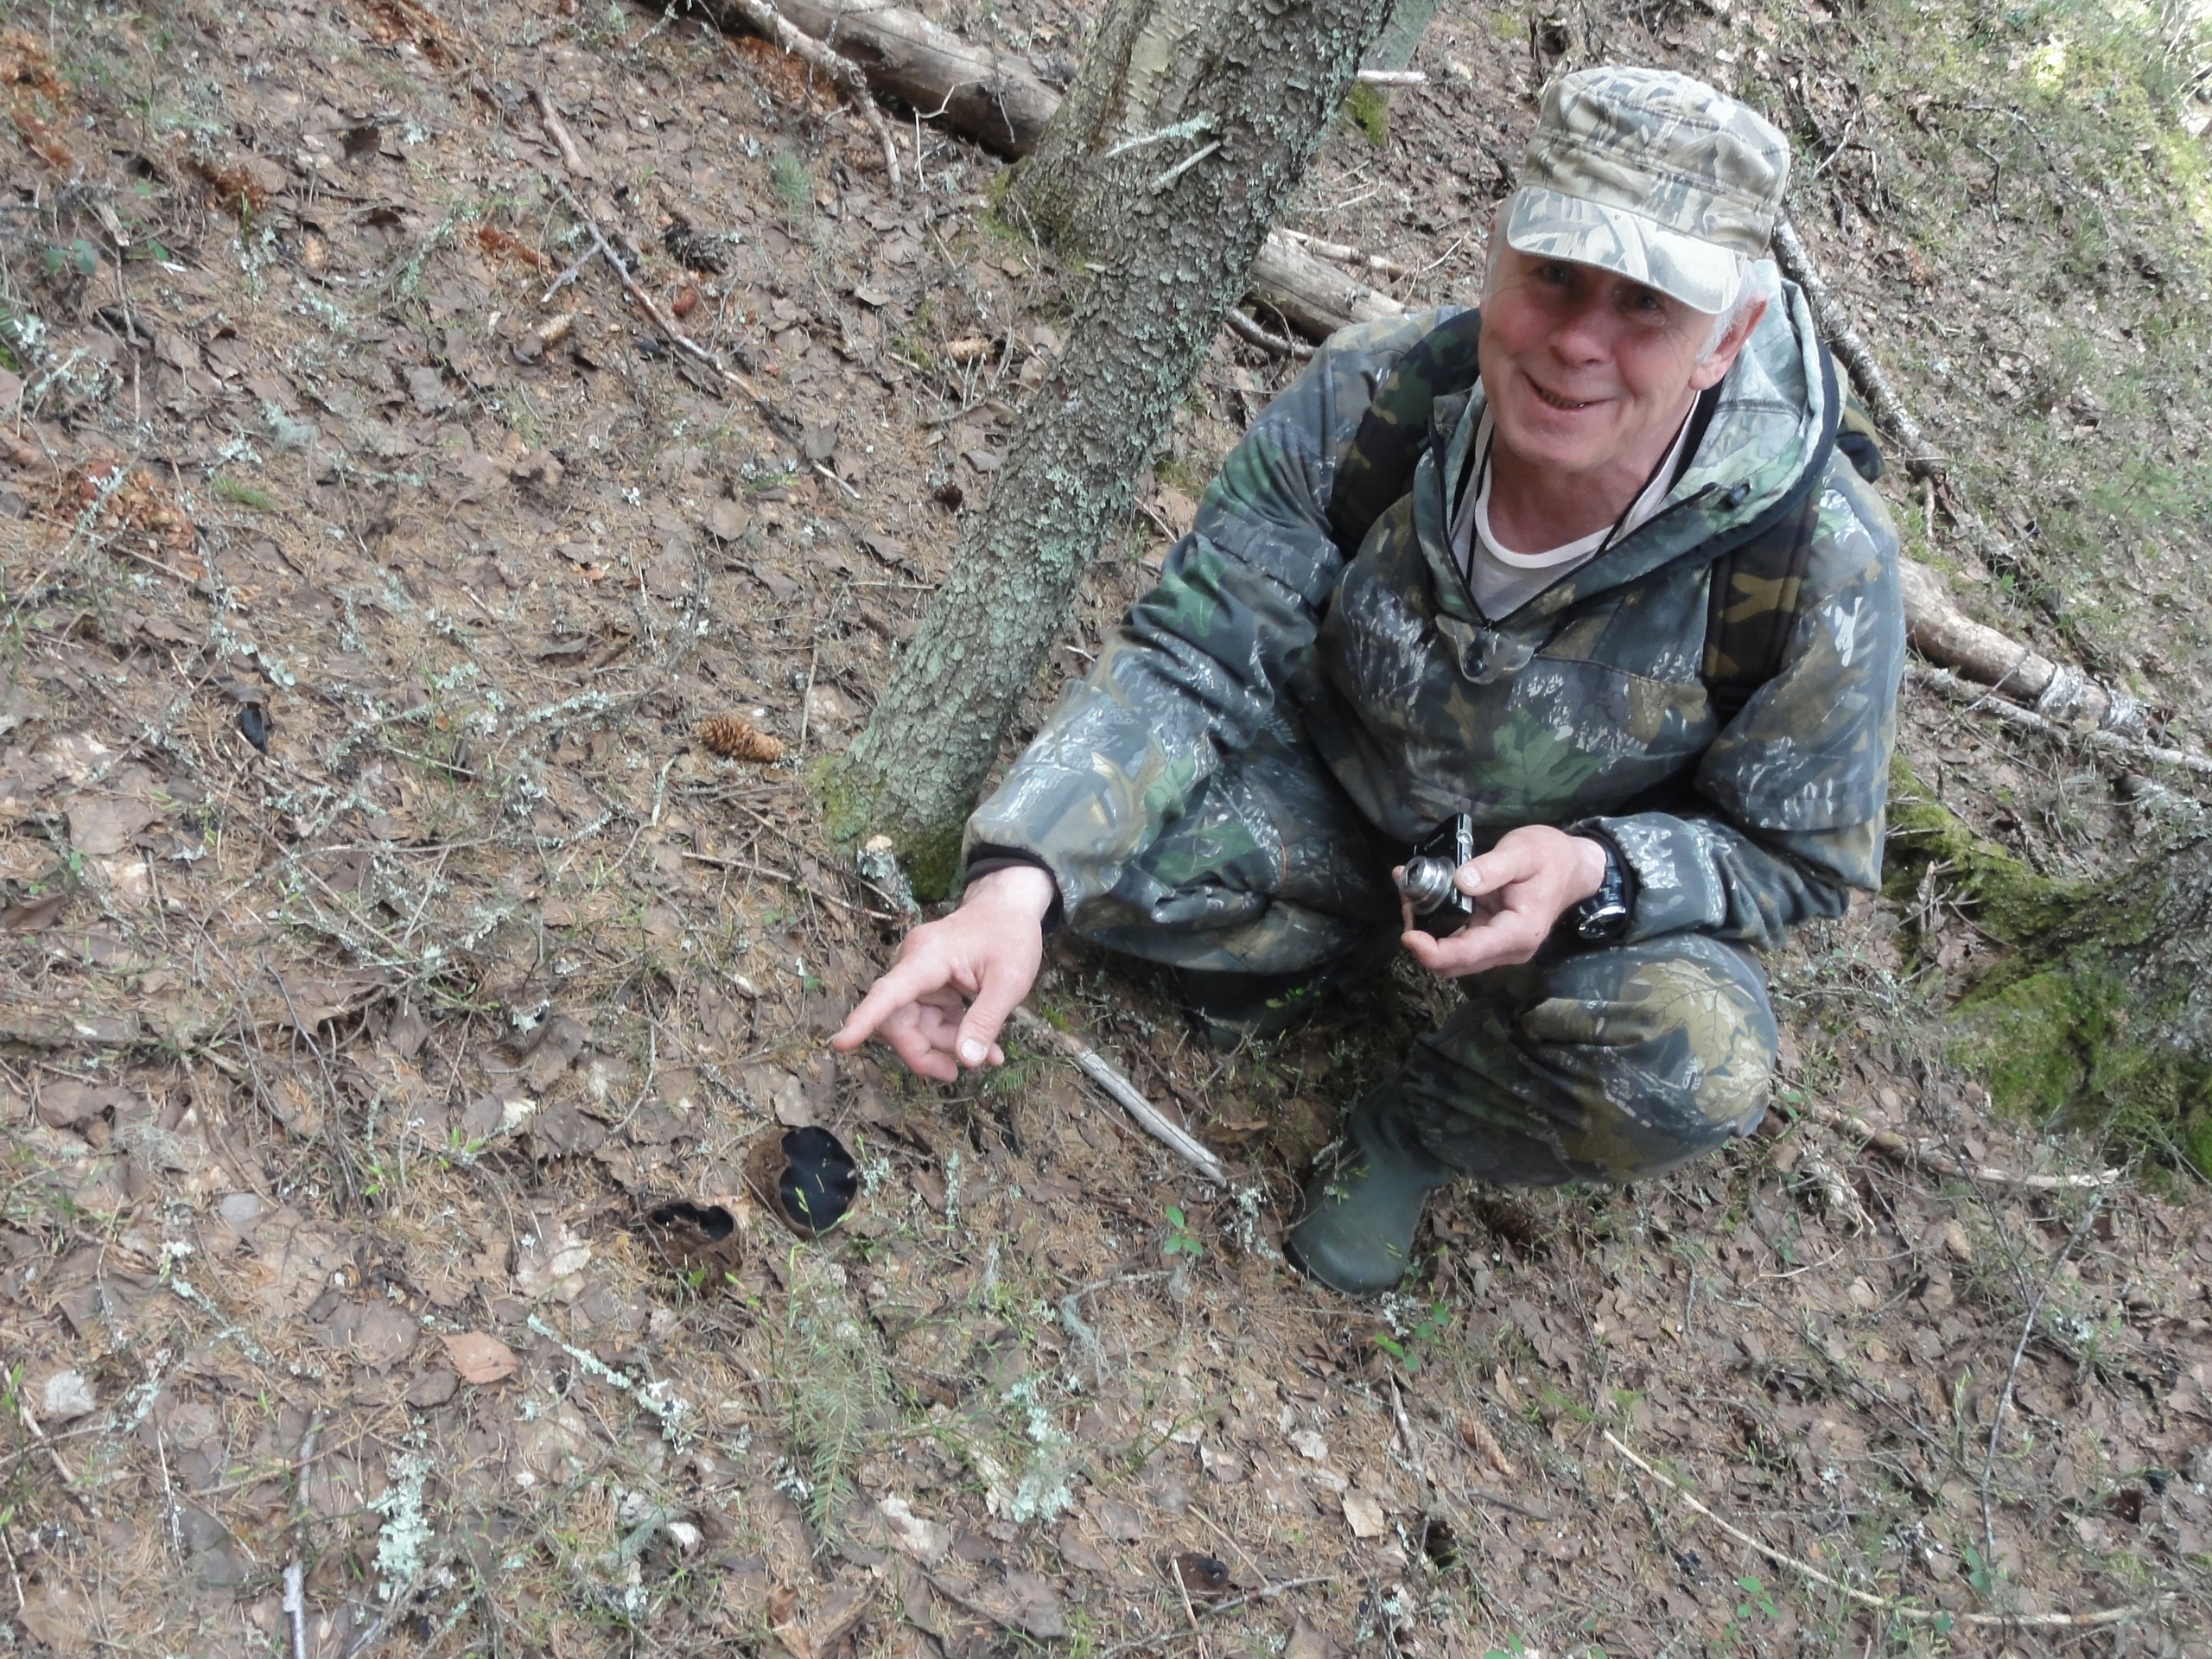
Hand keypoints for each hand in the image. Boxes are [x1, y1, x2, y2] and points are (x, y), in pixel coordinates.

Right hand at [828, 864, 1054, 1081]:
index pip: (888, 993)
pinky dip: (953, 1036)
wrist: (1009, 907)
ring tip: (989, 1057)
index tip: (840, 1043)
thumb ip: (986, 1021)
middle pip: (898, 1020)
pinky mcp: (928, 986)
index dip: (864, 1020)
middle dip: (924, 1051)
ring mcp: (918, 976)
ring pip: (914, 1025)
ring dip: (945, 1046)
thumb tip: (966, 1061)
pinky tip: (984, 1047)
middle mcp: (913, 965)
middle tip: (956, 1072)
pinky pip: (929, 1020)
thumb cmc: (1010, 936)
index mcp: (927, 957)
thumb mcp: (1009, 981)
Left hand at [1399, 825, 1608, 979]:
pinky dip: (1436, 920)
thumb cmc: (1551, 857)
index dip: (1433, 952)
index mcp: (1517, 933)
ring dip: (1426, 929)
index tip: (1408, 935)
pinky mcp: (1490, 935)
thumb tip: (1460, 881)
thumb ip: (1492, 868)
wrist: (1572, 866)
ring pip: (1451, 952)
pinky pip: (1457, 936)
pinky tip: (1420, 893)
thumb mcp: (1522, 853)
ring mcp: (1498, 945)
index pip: (1468, 955)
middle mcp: (1507, 948)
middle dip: (1424, 938)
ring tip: (1411, 892)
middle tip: (1408, 899)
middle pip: (1454, 962)